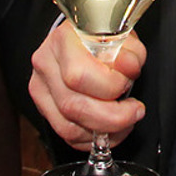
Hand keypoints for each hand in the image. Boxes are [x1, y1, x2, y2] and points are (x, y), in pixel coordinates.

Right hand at [27, 23, 146, 151]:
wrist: (80, 38)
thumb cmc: (101, 36)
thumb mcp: (121, 36)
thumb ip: (129, 52)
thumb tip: (129, 66)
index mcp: (63, 40)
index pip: (80, 75)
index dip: (110, 87)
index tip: (129, 83)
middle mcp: (46, 64)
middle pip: (72, 106)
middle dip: (112, 117)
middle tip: (134, 111)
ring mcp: (41, 88)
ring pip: (68, 128)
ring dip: (104, 132)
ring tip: (124, 121)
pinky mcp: (44, 108)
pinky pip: (67, 135)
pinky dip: (92, 139)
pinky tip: (109, 129)